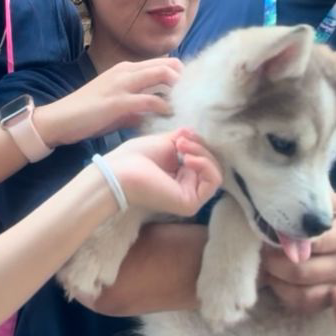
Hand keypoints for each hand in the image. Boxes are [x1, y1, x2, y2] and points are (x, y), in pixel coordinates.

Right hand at [35, 58, 182, 146]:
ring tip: (188, 107)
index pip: (164, 63)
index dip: (181, 76)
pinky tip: (171, 117)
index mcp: (126, 69)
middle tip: (195, 100)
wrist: (59, 119)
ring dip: (179, 91)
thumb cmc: (86, 115)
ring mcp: (122, 84)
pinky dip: (165, 108)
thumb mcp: (116, 107)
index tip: (191, 93)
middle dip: (186, 80)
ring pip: (163, 74)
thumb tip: (156, 114)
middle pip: (169, 64)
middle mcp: (126, 71)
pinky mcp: (119, 101)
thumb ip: (137, 107)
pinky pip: (151, 100)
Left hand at [105, 129, 220, 216]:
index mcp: (180, 176)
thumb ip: (183, 139)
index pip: (204, 159)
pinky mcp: (190, 203)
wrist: (121, 171)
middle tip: (181, 140)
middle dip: (200, 147)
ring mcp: (190, 198)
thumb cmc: (136, 157)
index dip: (199, 144)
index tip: (183, 134)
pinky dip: (205, 165)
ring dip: (202, 154)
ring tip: (182, 148)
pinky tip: (187, 159)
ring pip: (215, 172)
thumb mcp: (166, 142)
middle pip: (211, 165)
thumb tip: (193, 132)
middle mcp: (187, 188)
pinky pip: (213, 181)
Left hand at [259, 192, 335, 313]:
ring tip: (266, 268)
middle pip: (298, 271)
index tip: (267, 230)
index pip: (307, 242)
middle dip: (271, 262)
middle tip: (261, 250)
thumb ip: (323, 203)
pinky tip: (280, 283)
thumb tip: (290, 200)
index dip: (281, 239)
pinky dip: (289, 298)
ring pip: (301, 294)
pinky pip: (310, 306)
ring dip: (277, 283)